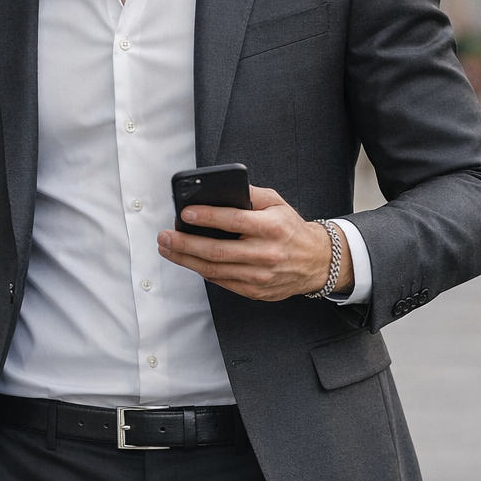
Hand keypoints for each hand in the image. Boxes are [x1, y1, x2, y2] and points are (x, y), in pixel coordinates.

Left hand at [157, 185, 353, 300]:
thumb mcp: (277, 204)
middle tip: (165, 236)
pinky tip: (189, 261)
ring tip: (168, 249)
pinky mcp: (255, 291)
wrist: (316, 262)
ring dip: (186, 260)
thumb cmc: (291, 230)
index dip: (206, 218)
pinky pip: (222, 281)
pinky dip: (202, 271)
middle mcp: (266, 254)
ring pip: (214, 270)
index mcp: (272, 228)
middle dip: (185, 244)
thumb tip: (219, 190)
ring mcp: (260, 276)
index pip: (233, 221)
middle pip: (217, 251)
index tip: (185, 214)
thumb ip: (251, 195)